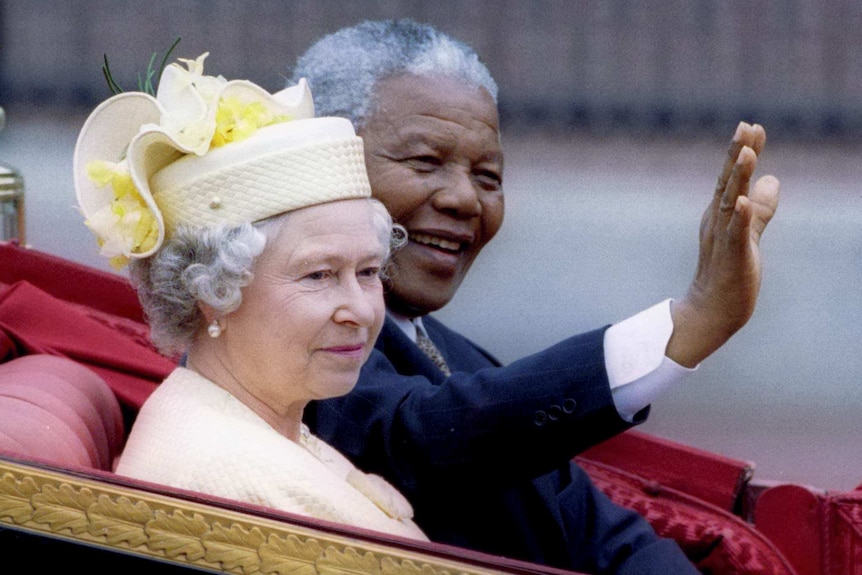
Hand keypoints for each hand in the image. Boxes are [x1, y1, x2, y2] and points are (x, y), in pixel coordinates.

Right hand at [667, 122, 779, 366]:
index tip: (751, 126)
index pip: (732, 178)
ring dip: (738, 178)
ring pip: (730, 203)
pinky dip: (739, 217)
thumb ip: (761, 208)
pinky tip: (743, 201)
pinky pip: (734, 235)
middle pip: (728, 183)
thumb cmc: (728, 274)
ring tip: (747, 154)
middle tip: (745, 127)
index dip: (742, 153)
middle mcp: (718, 222)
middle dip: (737, 155)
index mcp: (722, 215)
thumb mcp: (748, 234)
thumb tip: (773, 178)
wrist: (711, 311)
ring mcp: (723, 239)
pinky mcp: (730, 257)